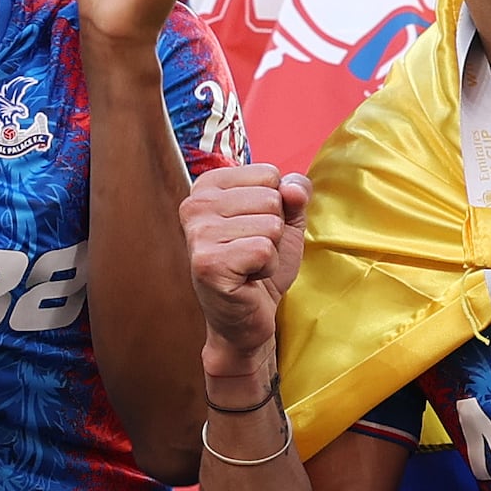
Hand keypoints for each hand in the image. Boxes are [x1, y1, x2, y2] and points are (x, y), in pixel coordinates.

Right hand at [184, 159, 305, 389]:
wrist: (247, 317)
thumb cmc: (261, 265)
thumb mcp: (286, 220)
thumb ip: (295, 193)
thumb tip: (293, 188)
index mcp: (208, 186)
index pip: (269, 174)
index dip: (276, 206)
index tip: (253, 229)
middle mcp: (195, 205)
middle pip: (271, 198)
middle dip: (275, 230)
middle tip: (253, 252)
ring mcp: (197, 234)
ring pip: (270, 225)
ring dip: (271, 251)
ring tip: (250, 266)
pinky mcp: (208, 264)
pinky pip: (264, 250)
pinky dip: (267, 268)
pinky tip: (248, 279)